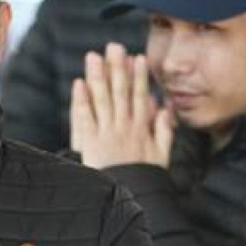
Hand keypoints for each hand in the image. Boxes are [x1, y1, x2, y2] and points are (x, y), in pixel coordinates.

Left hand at [71, 43, 172, 168]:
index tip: (138, 58)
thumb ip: (165, 130)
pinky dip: (82, 100)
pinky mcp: (90, 142)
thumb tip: (165, 106)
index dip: (139, 76)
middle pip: (119, 92)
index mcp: (141, 128)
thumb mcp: (162, 156)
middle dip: (117, 68)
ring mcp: (106, 133)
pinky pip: (85, 118)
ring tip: (94, 57)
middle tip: (113, 47)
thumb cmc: (145, 178)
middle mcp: (124, 127)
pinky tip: (79, 84)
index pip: (140, 96)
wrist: (128, 198)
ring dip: (97, 76)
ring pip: (102, 99)